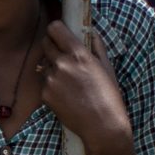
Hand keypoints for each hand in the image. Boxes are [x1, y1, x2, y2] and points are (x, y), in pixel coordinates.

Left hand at [36, 23, 133, 150]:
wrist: (102, 126)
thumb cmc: (109, 96)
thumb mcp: (107, 67)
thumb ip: (97, 46)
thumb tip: (91, 31)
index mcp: (79, 54)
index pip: (55, 28)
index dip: (56, 29)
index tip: (59, 33)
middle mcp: (62, 64)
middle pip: (45, 43)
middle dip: (52, 46)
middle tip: (63, 56)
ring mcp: (51, 79)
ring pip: (44, 64)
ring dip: (52, 68)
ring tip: (69, 81)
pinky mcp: (44, 94)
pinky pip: (44, 83)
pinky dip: (51, 86)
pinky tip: (66, 95)